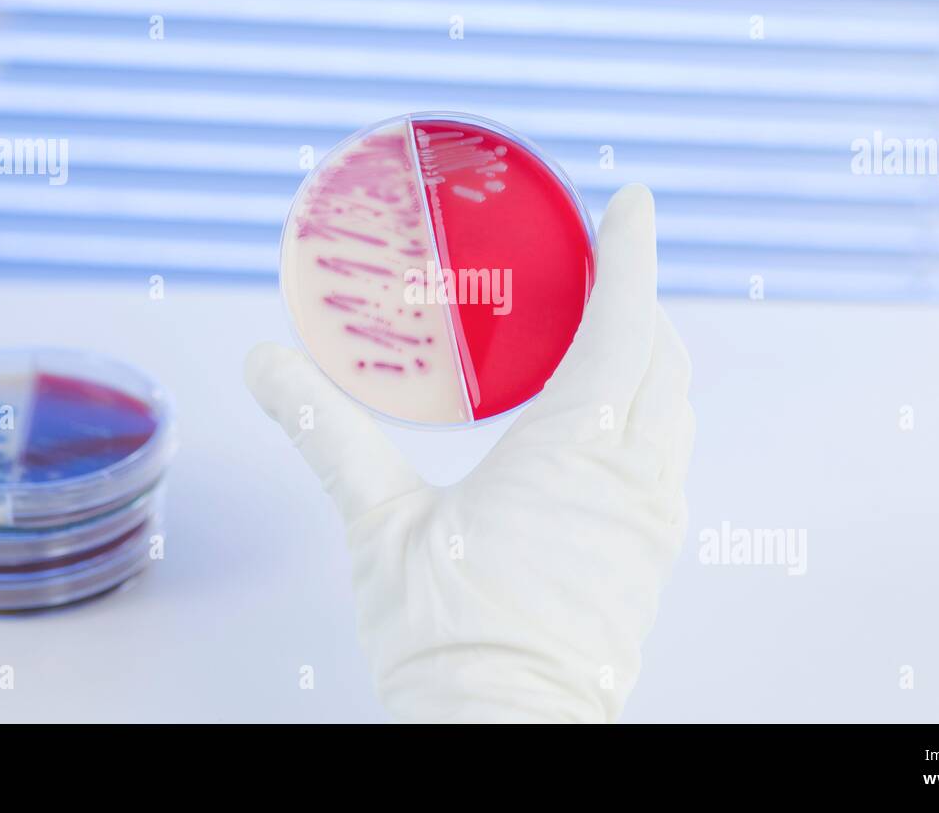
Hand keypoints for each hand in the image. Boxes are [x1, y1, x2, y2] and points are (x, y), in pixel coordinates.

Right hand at [246, 184, 693, 721]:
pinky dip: (647, 412)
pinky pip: (667, 458)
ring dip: (648, 357)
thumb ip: (326, 434)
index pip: (625, 324)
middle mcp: (633, 478)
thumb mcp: (378, 526)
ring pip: (673, 409)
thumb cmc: (448, 641)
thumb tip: (265, 364)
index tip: (634, 201)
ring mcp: (651, 521)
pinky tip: (600, 426)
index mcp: (575, 453)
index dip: (630, 254)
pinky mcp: (650, 557)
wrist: (506, 737)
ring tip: (601, 336)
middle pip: (661, 358)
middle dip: (637, 301)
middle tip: (596, 269)